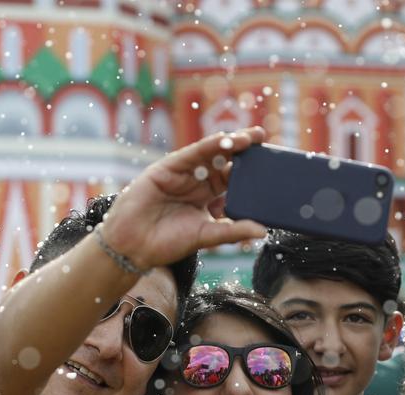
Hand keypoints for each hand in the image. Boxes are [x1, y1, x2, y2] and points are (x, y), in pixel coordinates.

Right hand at [100, 127, 268, 270]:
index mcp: (208, 198)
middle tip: (264, 139)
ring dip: (229, 144)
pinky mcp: (167, 168)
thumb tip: (263, 231)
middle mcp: (197, 182)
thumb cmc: (167, 243)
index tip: (271, 164)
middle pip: (225, 162)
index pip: (233, 180)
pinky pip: (191, 154)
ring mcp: (182, 174)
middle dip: (244, 151)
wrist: (133, 246)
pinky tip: (224, 140)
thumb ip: (233, 231)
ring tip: (250, 138)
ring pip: (210, 154)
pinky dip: (208, 146)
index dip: (250, 171)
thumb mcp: (206, 236)